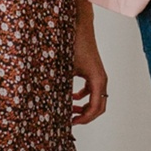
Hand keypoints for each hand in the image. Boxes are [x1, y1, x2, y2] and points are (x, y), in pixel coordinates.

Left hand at [72, 0, 108, 125]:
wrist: (78, 27)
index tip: (72, 122)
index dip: (85, 118)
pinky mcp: (93, 71)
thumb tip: (49, 101)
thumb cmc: (74, 44)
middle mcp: (101, 79)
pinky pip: (92, 89)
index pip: (96, 107)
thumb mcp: (65, 68)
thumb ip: (62, 85)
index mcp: (97, 80)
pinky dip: (84, 96)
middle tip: (71, 121)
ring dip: (86, 107)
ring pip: (97, 98)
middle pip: (99, 106)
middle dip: (86, 116)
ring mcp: (98, 75)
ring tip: (70, 111)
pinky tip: (72, 98)